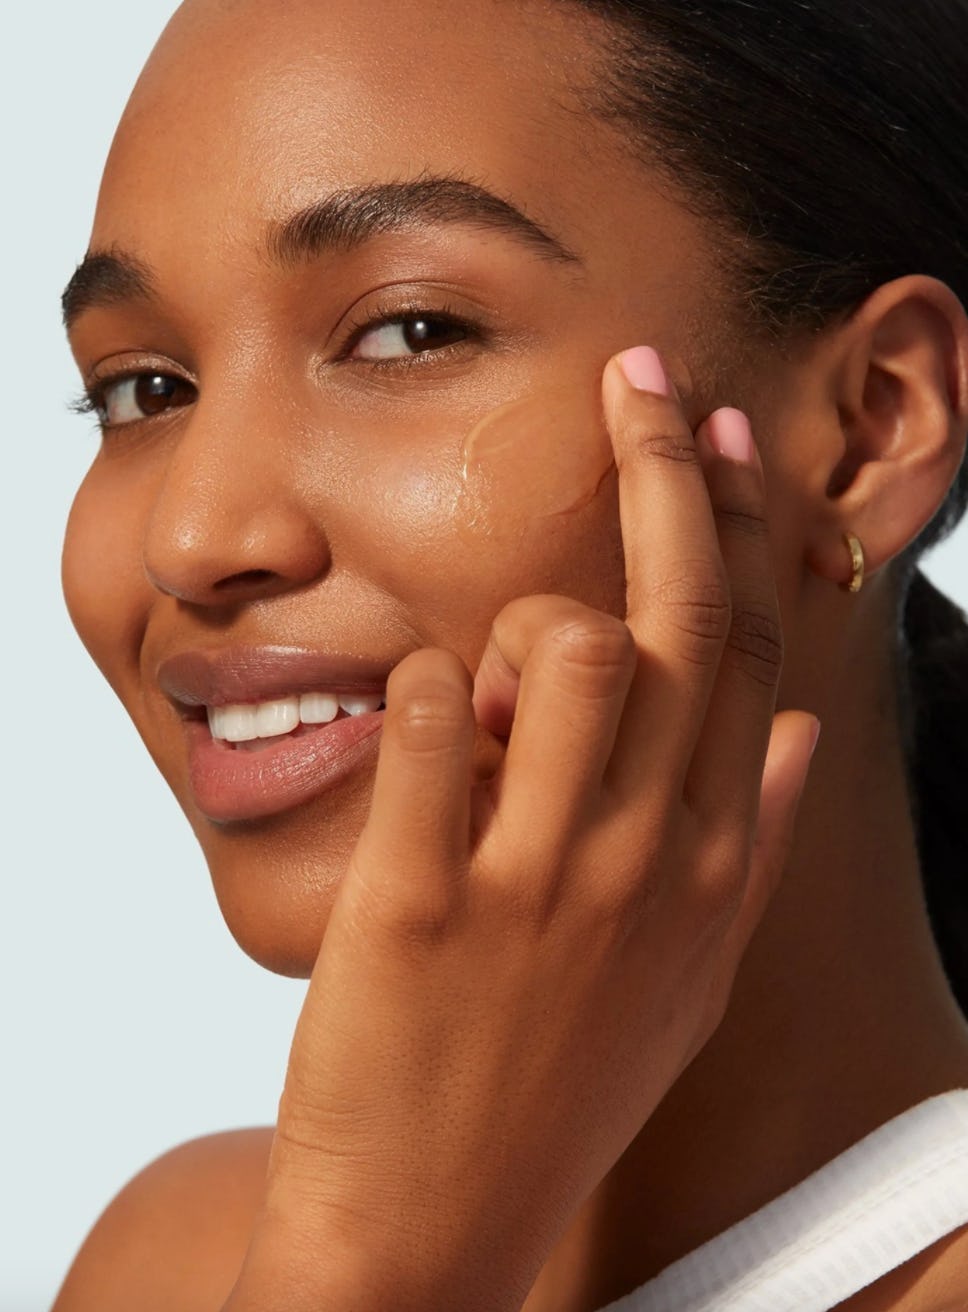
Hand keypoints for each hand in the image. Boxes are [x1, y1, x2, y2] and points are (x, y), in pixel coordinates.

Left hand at [226, 349, 818, 1311]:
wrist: (440, 1226)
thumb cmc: (560, 1080)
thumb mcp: (685, 973)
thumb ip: (752, 850)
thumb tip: (796, 737)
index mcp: (711, 866)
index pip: (747, 652)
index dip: (737, 524)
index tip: (718, 433)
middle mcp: (643, 859)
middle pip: (674, 616)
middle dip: (663, 468)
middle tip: (637, 381)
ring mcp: (536, 882)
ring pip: (564, 647)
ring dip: (516, 630)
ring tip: (484, 696)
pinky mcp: (419, 903)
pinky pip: (430, 719)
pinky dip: (423, 690)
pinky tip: (425, 719)